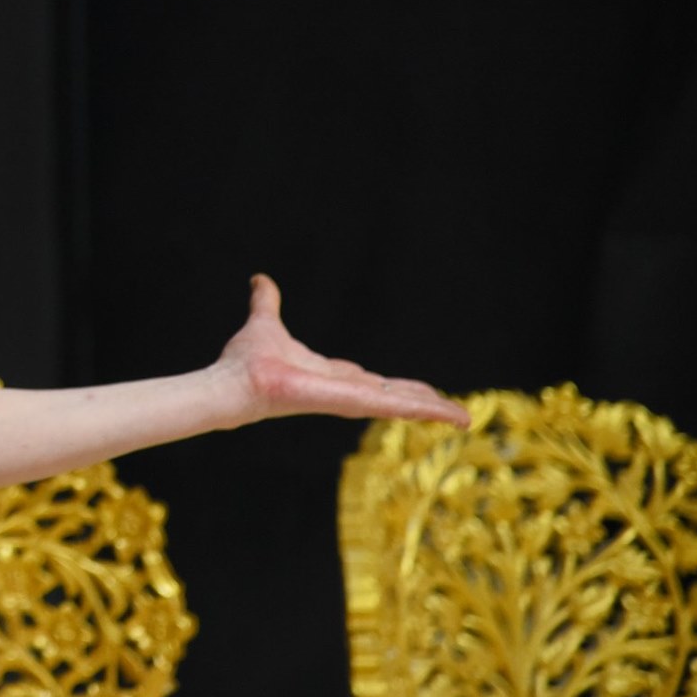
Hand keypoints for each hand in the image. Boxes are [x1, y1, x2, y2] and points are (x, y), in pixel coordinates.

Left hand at [216, 274, 470, 428]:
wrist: (233, 382)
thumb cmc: (244, 362)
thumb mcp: (265, 324)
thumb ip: (266, 302)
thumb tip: (259, 279)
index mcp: (328, 375)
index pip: (370, 383)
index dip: (394, 388)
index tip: (418, 391)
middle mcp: (342, 390)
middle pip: (392, 396)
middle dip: (423, 402)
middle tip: (455, 412)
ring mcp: (348, 399)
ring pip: (399, 404)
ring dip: (432, 410)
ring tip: (463, 418)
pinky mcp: (350, 402)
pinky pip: (393, 405)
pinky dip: (424, 410)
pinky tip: (449, 414)